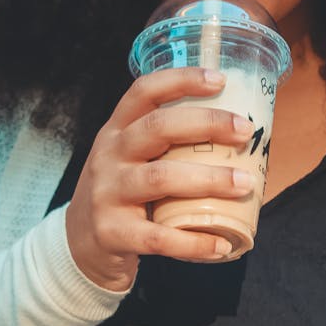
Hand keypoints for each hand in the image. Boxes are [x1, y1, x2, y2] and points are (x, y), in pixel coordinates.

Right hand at [65, 68, 255, 290]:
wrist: (79, 244)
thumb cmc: (123, 194)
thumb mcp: (131, 158)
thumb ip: (167, 145)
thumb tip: (236, 136)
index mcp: (117, 130)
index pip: (144, 92)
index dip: (181, 80)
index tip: (219, 79)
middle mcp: (109, 155)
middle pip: (157, 128)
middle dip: (207, 124)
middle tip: (245, 132)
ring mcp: (107, 193)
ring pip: (161, 178)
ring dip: (209, 180)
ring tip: (245, 185)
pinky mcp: (111, 232)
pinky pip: (158, 236)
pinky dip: (193, 242)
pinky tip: (220, 245)